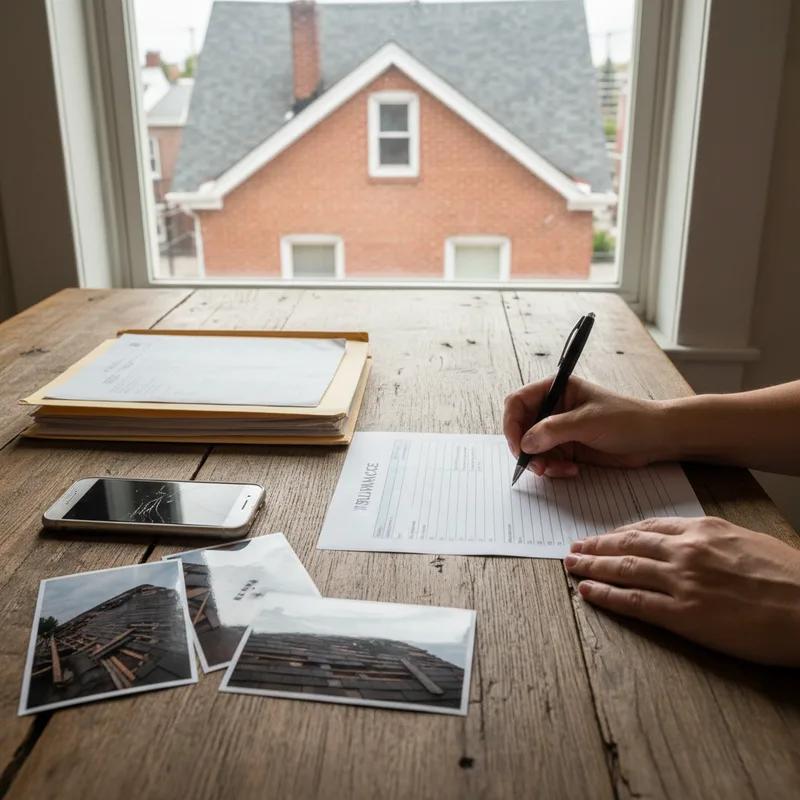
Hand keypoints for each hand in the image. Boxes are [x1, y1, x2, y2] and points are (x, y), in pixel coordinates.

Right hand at [503, 376, 669, 476]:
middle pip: (522, 428)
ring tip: (556, 470)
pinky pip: (548, 460)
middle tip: (536, 466)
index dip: (512, 424)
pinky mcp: (569, 447)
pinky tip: (571, 470)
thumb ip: (553, 430)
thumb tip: (525, 443)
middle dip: (526, 449)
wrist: (656, 438)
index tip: (517, 446)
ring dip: (540, 462)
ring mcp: (560, 429)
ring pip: (533, 448)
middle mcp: (554, 408)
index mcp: (556, 389)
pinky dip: (554, 468)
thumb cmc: (627, 419)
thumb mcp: (588, 422)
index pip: (518, 402)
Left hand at [564, 516, 799, 665]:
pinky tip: (587, 592)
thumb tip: (690, 543)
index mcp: (703, 529)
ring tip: (571, 565)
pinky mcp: (684, 615)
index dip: (620, 532)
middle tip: (573, 547)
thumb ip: (712, 540)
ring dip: (592, 567)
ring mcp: (682, 582)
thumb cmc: (790, 576)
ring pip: (624, 569)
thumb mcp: (747, 541)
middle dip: (597, 546)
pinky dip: (606, 596)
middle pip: (629, 544)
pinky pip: (634, 602)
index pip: (649, 526)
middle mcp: (686, 550)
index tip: (604, 536)